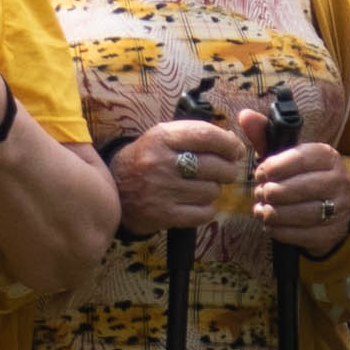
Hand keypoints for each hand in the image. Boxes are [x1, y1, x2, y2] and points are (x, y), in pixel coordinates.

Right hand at [106, 114, 253, 234]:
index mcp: (161, 138)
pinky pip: (204, 213)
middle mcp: (160, 162)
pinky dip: (207, 209)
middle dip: (228, 169)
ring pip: (212, 191)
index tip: (235, 149)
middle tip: (224, 171)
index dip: (229, 143)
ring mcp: (161, 190)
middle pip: (215, 166)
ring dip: (213, 190)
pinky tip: (197, 203)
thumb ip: (196, 134)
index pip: (206, 135)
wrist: (114, 190)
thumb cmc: (146, 159)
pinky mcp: (163, 215)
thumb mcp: (163, 137)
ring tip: (201, 186)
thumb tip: (233, 142)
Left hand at [238, 105, 349, 257]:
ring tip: (261, 210)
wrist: (332, 206)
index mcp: (328, 156)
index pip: (301, 158)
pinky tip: (271, 225)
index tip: (260, 173)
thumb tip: (244, 116)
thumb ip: (264, 135)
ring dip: (274, 213)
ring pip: (301, 213)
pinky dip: (282, 231)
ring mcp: (340, 207)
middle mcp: (340, 180)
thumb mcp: (287, 155)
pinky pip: (304, 234)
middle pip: (300, 188)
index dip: (275, 167)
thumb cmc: (302, 176)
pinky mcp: (333, 231)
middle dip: (273, 192)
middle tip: (260, 193)